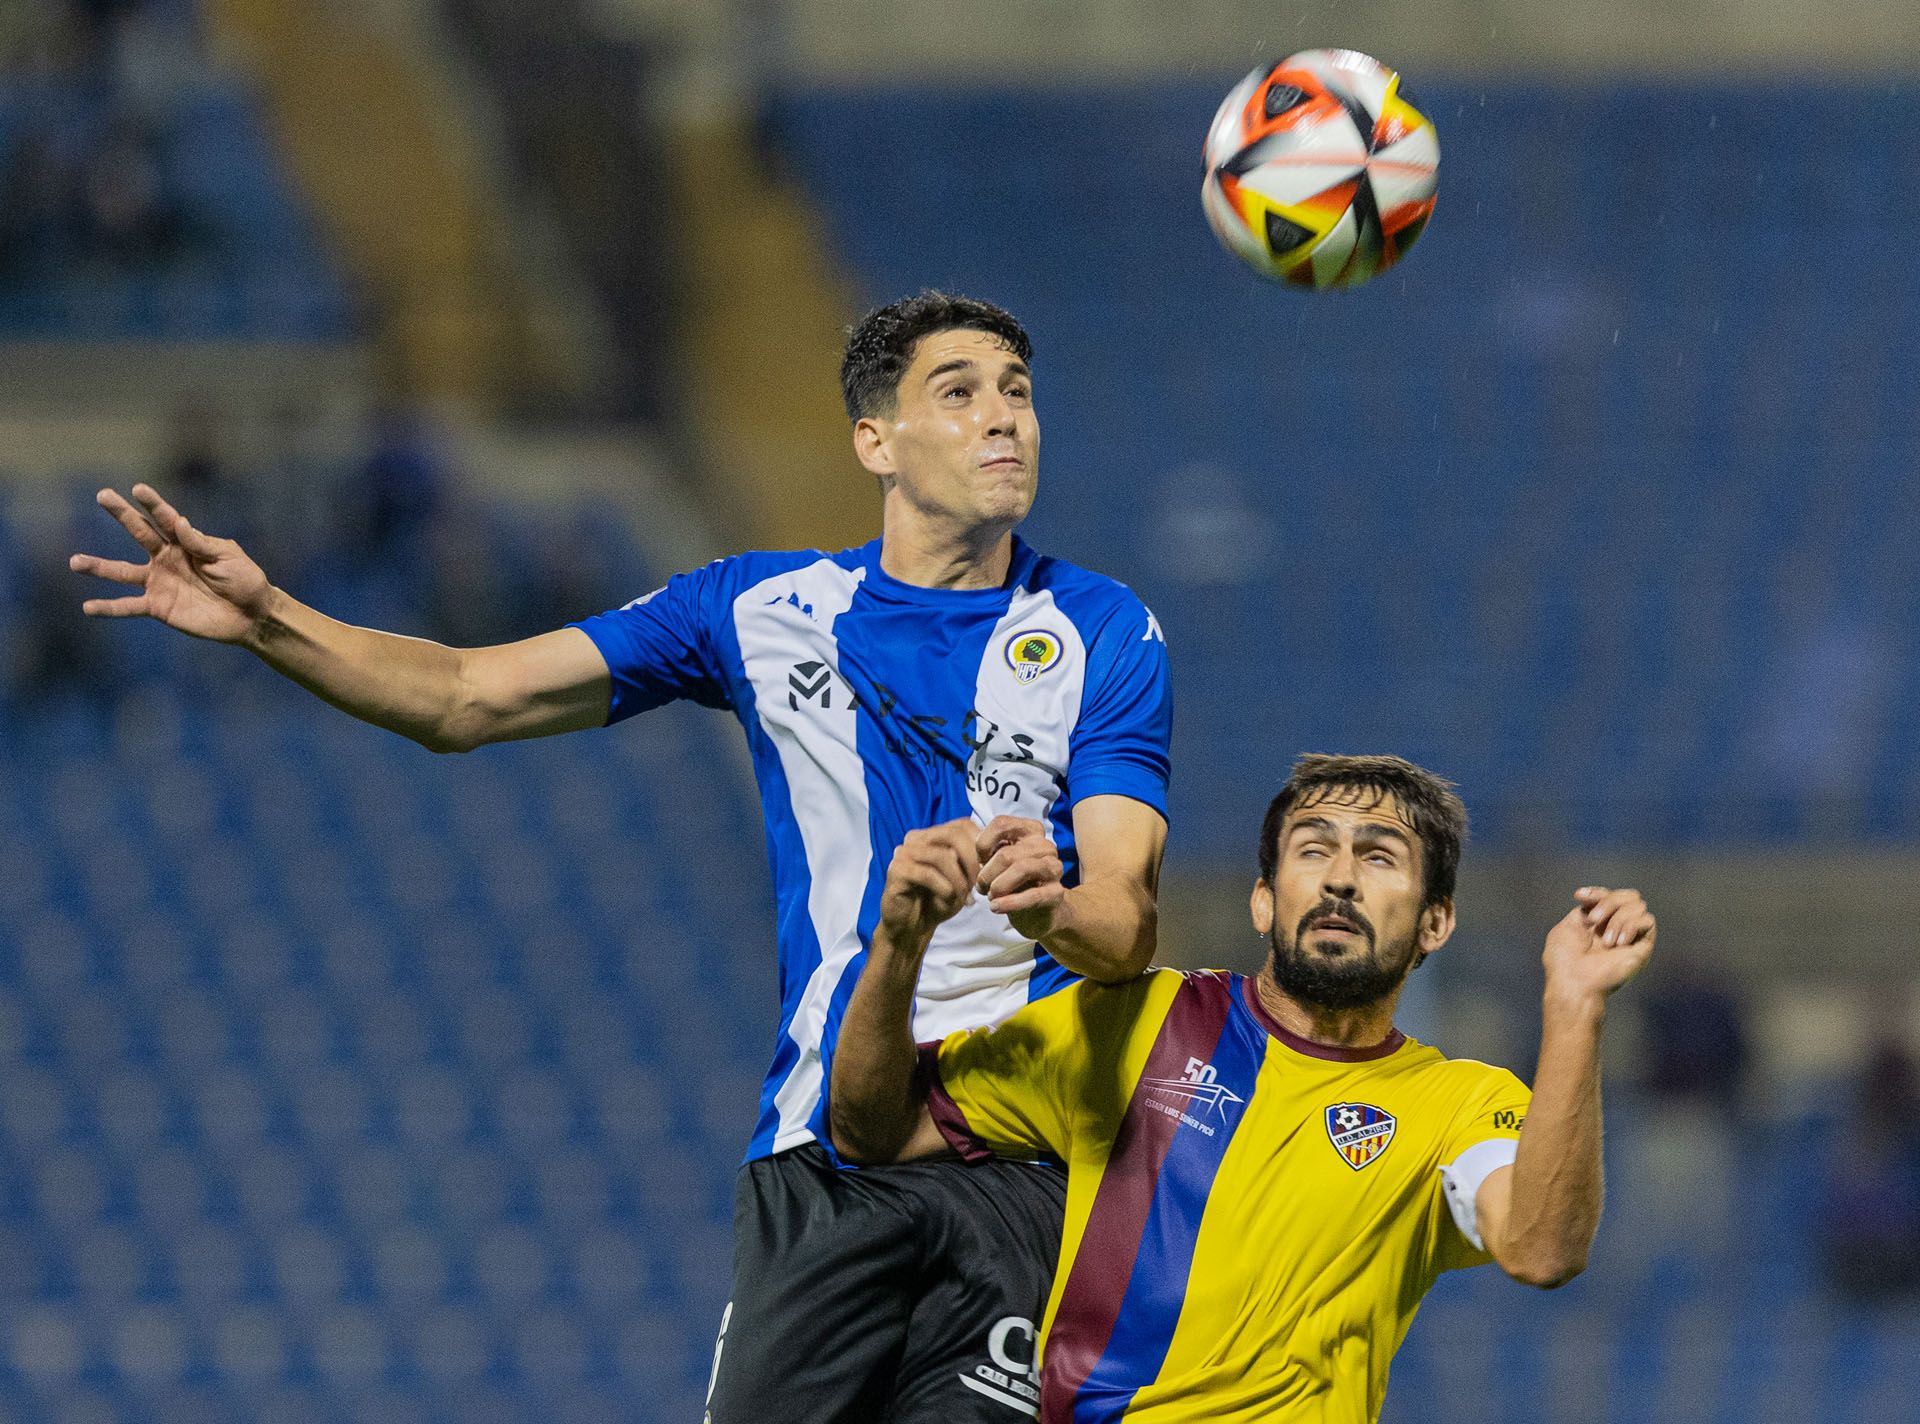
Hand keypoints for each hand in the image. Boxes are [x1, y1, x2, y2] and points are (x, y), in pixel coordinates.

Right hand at [70, 484, 271, 644]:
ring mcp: (160, 582)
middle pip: (140, 533)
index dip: (154, 504)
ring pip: (123, 572)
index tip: (138, 488)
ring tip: (74, 561)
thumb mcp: (227, 558)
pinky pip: (129, 606)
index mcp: (187, 542)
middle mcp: (167, 558)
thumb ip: (200, 543)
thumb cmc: (244, 580)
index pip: (167, 519)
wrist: (252, 615)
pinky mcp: (159, 606)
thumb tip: (180, 522)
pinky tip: (88, 608)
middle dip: (122, 514)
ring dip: (98, 567)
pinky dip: (109, 608)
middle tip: (102, 494)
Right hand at [877, 820, 980, 953]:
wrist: (913, 927)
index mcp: (932, 834)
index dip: (981, 846)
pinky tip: (948, 900)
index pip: (963, 825)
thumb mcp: (963, 878)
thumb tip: (993, 849)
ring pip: (942, 856)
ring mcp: (904, 852)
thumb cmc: (940, 901)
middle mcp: (916, 838)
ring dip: (959, 880)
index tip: (989, 870)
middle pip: (953, 835)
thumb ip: (974, 860)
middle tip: (979, 885)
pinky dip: (944, 888)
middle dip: (972, 862)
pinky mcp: (896, 870)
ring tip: (965, 897)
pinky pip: (927, 874)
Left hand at [975, 816, 1066, 941]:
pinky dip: (1009, 903)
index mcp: (1031, 830)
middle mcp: (1046, 845)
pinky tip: (995, 907)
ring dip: (998, 886)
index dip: (983, 844)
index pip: (1001, 824)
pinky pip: (1032, 895)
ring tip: (990, 897)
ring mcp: (1054, 868)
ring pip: (1021, 868)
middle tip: (981, 887)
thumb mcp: (996, 862)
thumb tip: (975, 846)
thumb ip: (986, 849)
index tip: (979, 861)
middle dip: (987, 874)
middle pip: (1006, 853)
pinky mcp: (1056, 892)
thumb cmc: (1012, 882)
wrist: (1036, 913)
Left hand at [1542, 887, 1655, 1010]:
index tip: (1579, 896)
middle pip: (1626, 895)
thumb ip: (1585, 910)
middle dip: (1608, 901)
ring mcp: (1630, 935)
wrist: (1575, 982)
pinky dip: (1630, 926)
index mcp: (1598, 922)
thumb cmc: (1565, 961)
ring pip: (1637, 905)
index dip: (1596, 892)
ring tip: (1606, 941)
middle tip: (1592, 921)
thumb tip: (1597, 902)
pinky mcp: (1643, 946)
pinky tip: (1618, 943)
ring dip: (1617, 918)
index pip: (1607, 895)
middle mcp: (1616, 926)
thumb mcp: (1568, 927)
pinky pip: (1648, 921)